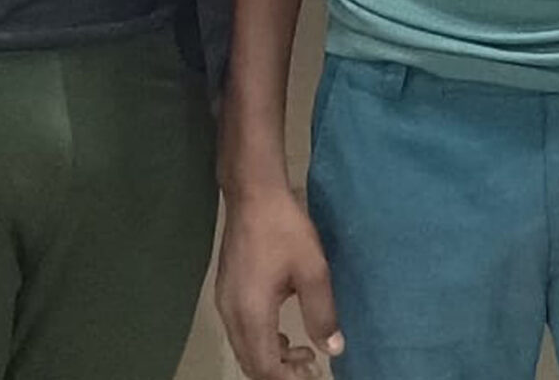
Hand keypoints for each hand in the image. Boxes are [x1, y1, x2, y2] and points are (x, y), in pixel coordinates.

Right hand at [214, 187, 342, 379]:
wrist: (254, 196)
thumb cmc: (285, 231)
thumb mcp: (313, 272)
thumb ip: (322, 314)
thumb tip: (334, 349)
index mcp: (252, 314)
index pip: (264, 366)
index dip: (288, 379)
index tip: (313, 373)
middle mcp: (231, 315)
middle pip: (250, 363)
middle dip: (279, 373)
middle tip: (310, 367)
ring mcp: (224, 303)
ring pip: (243, 348)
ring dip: (270, 357)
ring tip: (302, 350)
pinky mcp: (225, 292)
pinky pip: (240, 332)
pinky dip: (260, 341)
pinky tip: (282, 330)